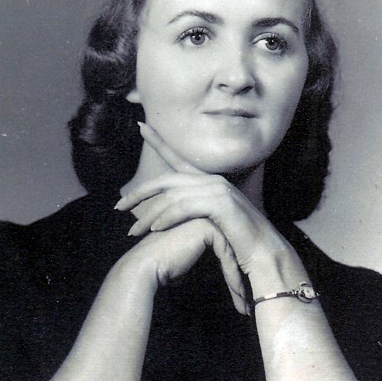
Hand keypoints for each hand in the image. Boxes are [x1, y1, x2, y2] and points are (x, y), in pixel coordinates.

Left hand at [116, 123, 291, 276]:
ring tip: (133, 231)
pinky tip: (155, 229)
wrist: (264, 254)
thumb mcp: (211, 223)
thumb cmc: (238, 242)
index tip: (141, 126)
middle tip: (118, 207)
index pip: (178, 159)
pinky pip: (186, 207)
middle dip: (140, 192)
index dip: (160, 142)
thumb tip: (167, 216)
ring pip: (173, 197)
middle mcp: (213, 180)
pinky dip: (168, 218)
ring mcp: (218, 189)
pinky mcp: (222, 203)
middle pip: (167, 180)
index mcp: (209, 182)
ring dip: (149, 215)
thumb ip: (193, 214)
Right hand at [122, 217, 247, 314]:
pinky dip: (233, 276)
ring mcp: (206, 215)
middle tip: (246, 299)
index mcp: (203, 216)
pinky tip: (237, 294)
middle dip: (242, 275)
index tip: (241, 292)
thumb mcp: (187, 257)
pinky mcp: (207, 226)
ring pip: (234, 250)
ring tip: (243, 302)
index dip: (234, 269)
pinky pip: (228, 253)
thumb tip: (218, 262)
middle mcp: (206, 211)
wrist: (145, 266)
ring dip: (239, 279)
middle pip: (234, 245)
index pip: (229, 243)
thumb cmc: (162, 267)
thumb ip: (201, 252)